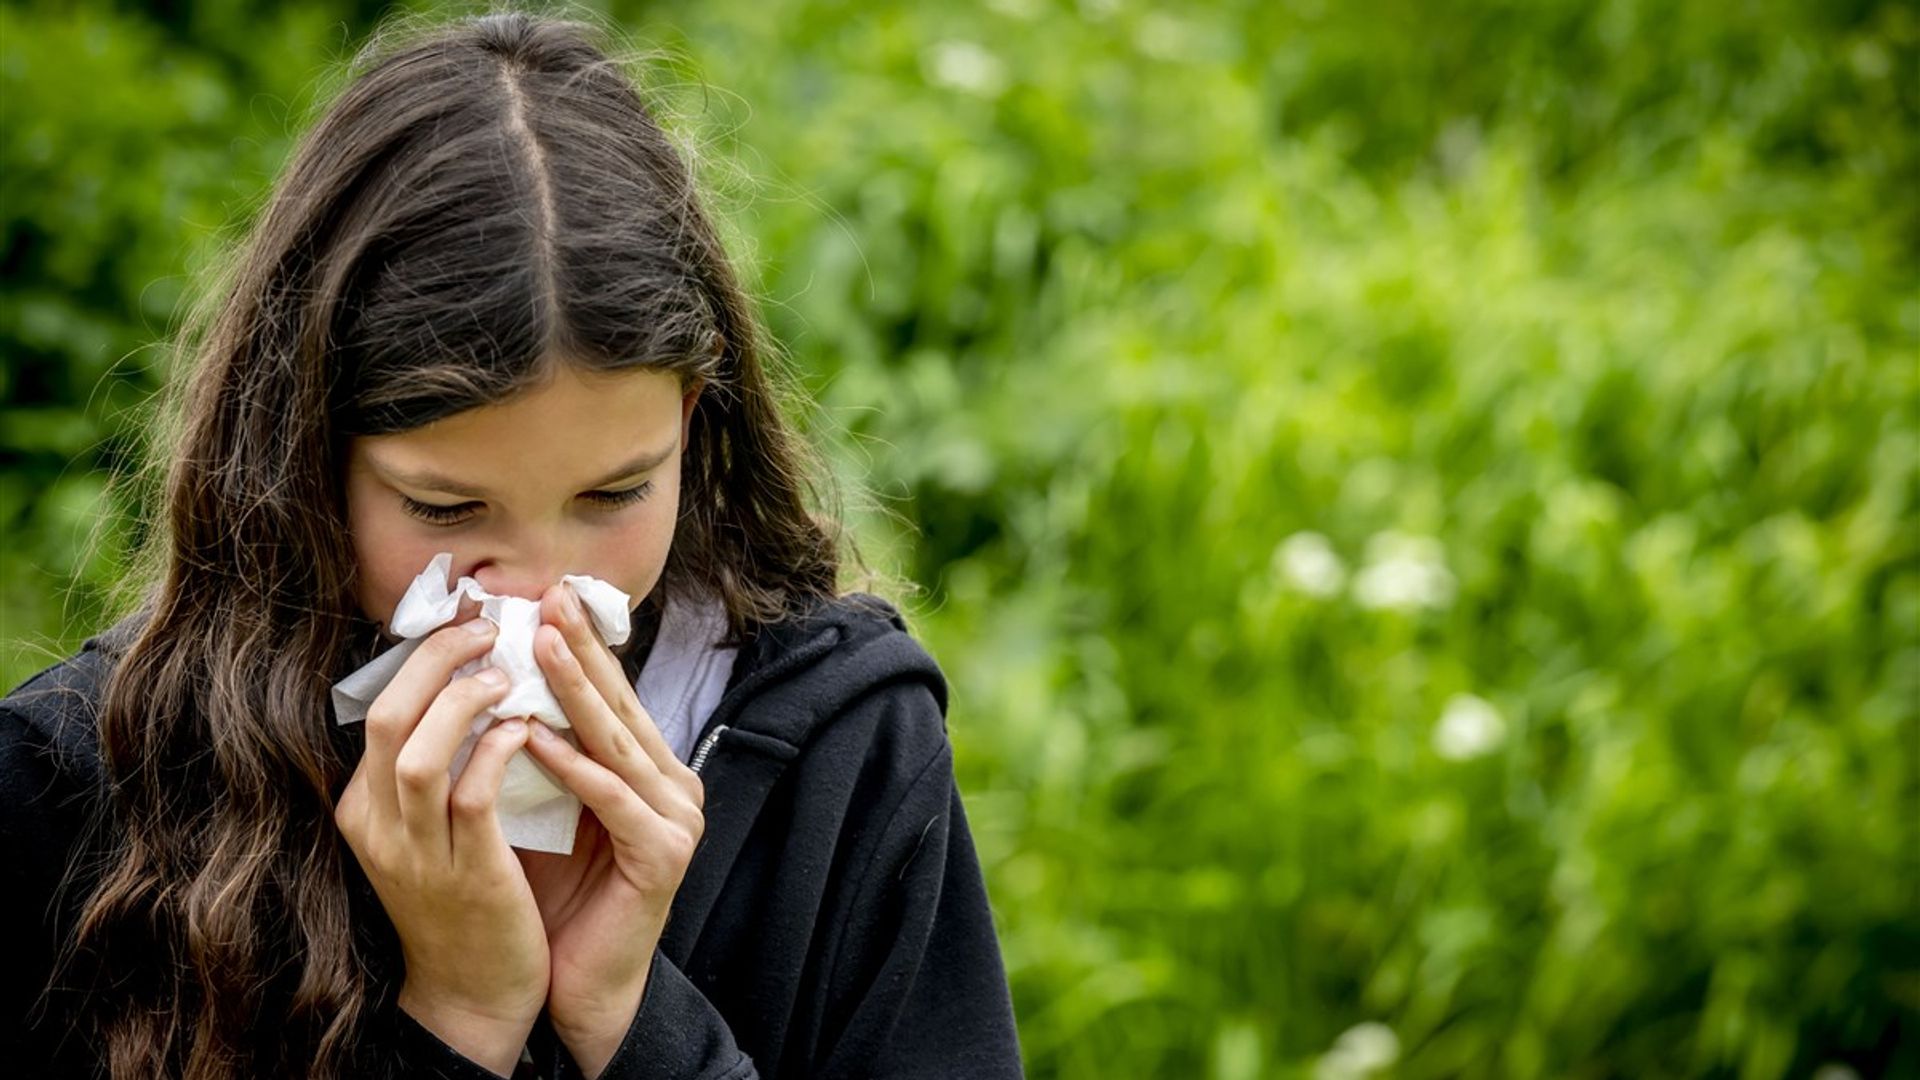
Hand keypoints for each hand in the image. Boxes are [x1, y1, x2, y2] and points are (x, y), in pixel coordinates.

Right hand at [334, 618, 550, 1075]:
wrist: (472, 991)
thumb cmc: (462, 895)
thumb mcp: (428, 826)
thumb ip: (439, 762)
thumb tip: (473, 680)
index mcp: (364, 803)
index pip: (379, 707)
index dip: (424, 654)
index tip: (468, 618)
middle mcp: (377, 823)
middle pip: (389, 715)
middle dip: (439, 659)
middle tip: (488, 628)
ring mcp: (415, 851)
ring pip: (420, 751)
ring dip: (467, 700)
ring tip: (507, 674)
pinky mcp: (464, 872)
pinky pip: (471, 796)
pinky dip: (498, 751)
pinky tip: (526, 728)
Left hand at [517, 583, 706, 1075]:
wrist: (577, 982)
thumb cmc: (556, 894)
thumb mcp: (545, 806)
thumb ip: (539, 750)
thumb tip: (494, 680)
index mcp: (649, 770)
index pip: (612, 696)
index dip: (580, 646)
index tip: (546, 597)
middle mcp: (674, 786)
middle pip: (620, 707)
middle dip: (582, 650)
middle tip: (551, 600)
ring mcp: (677, 819)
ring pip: (618, 744)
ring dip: (577, 693)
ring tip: (543, 648)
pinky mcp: (664, 855)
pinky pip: (612, 801)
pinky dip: (574, 767)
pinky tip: (536, 738)